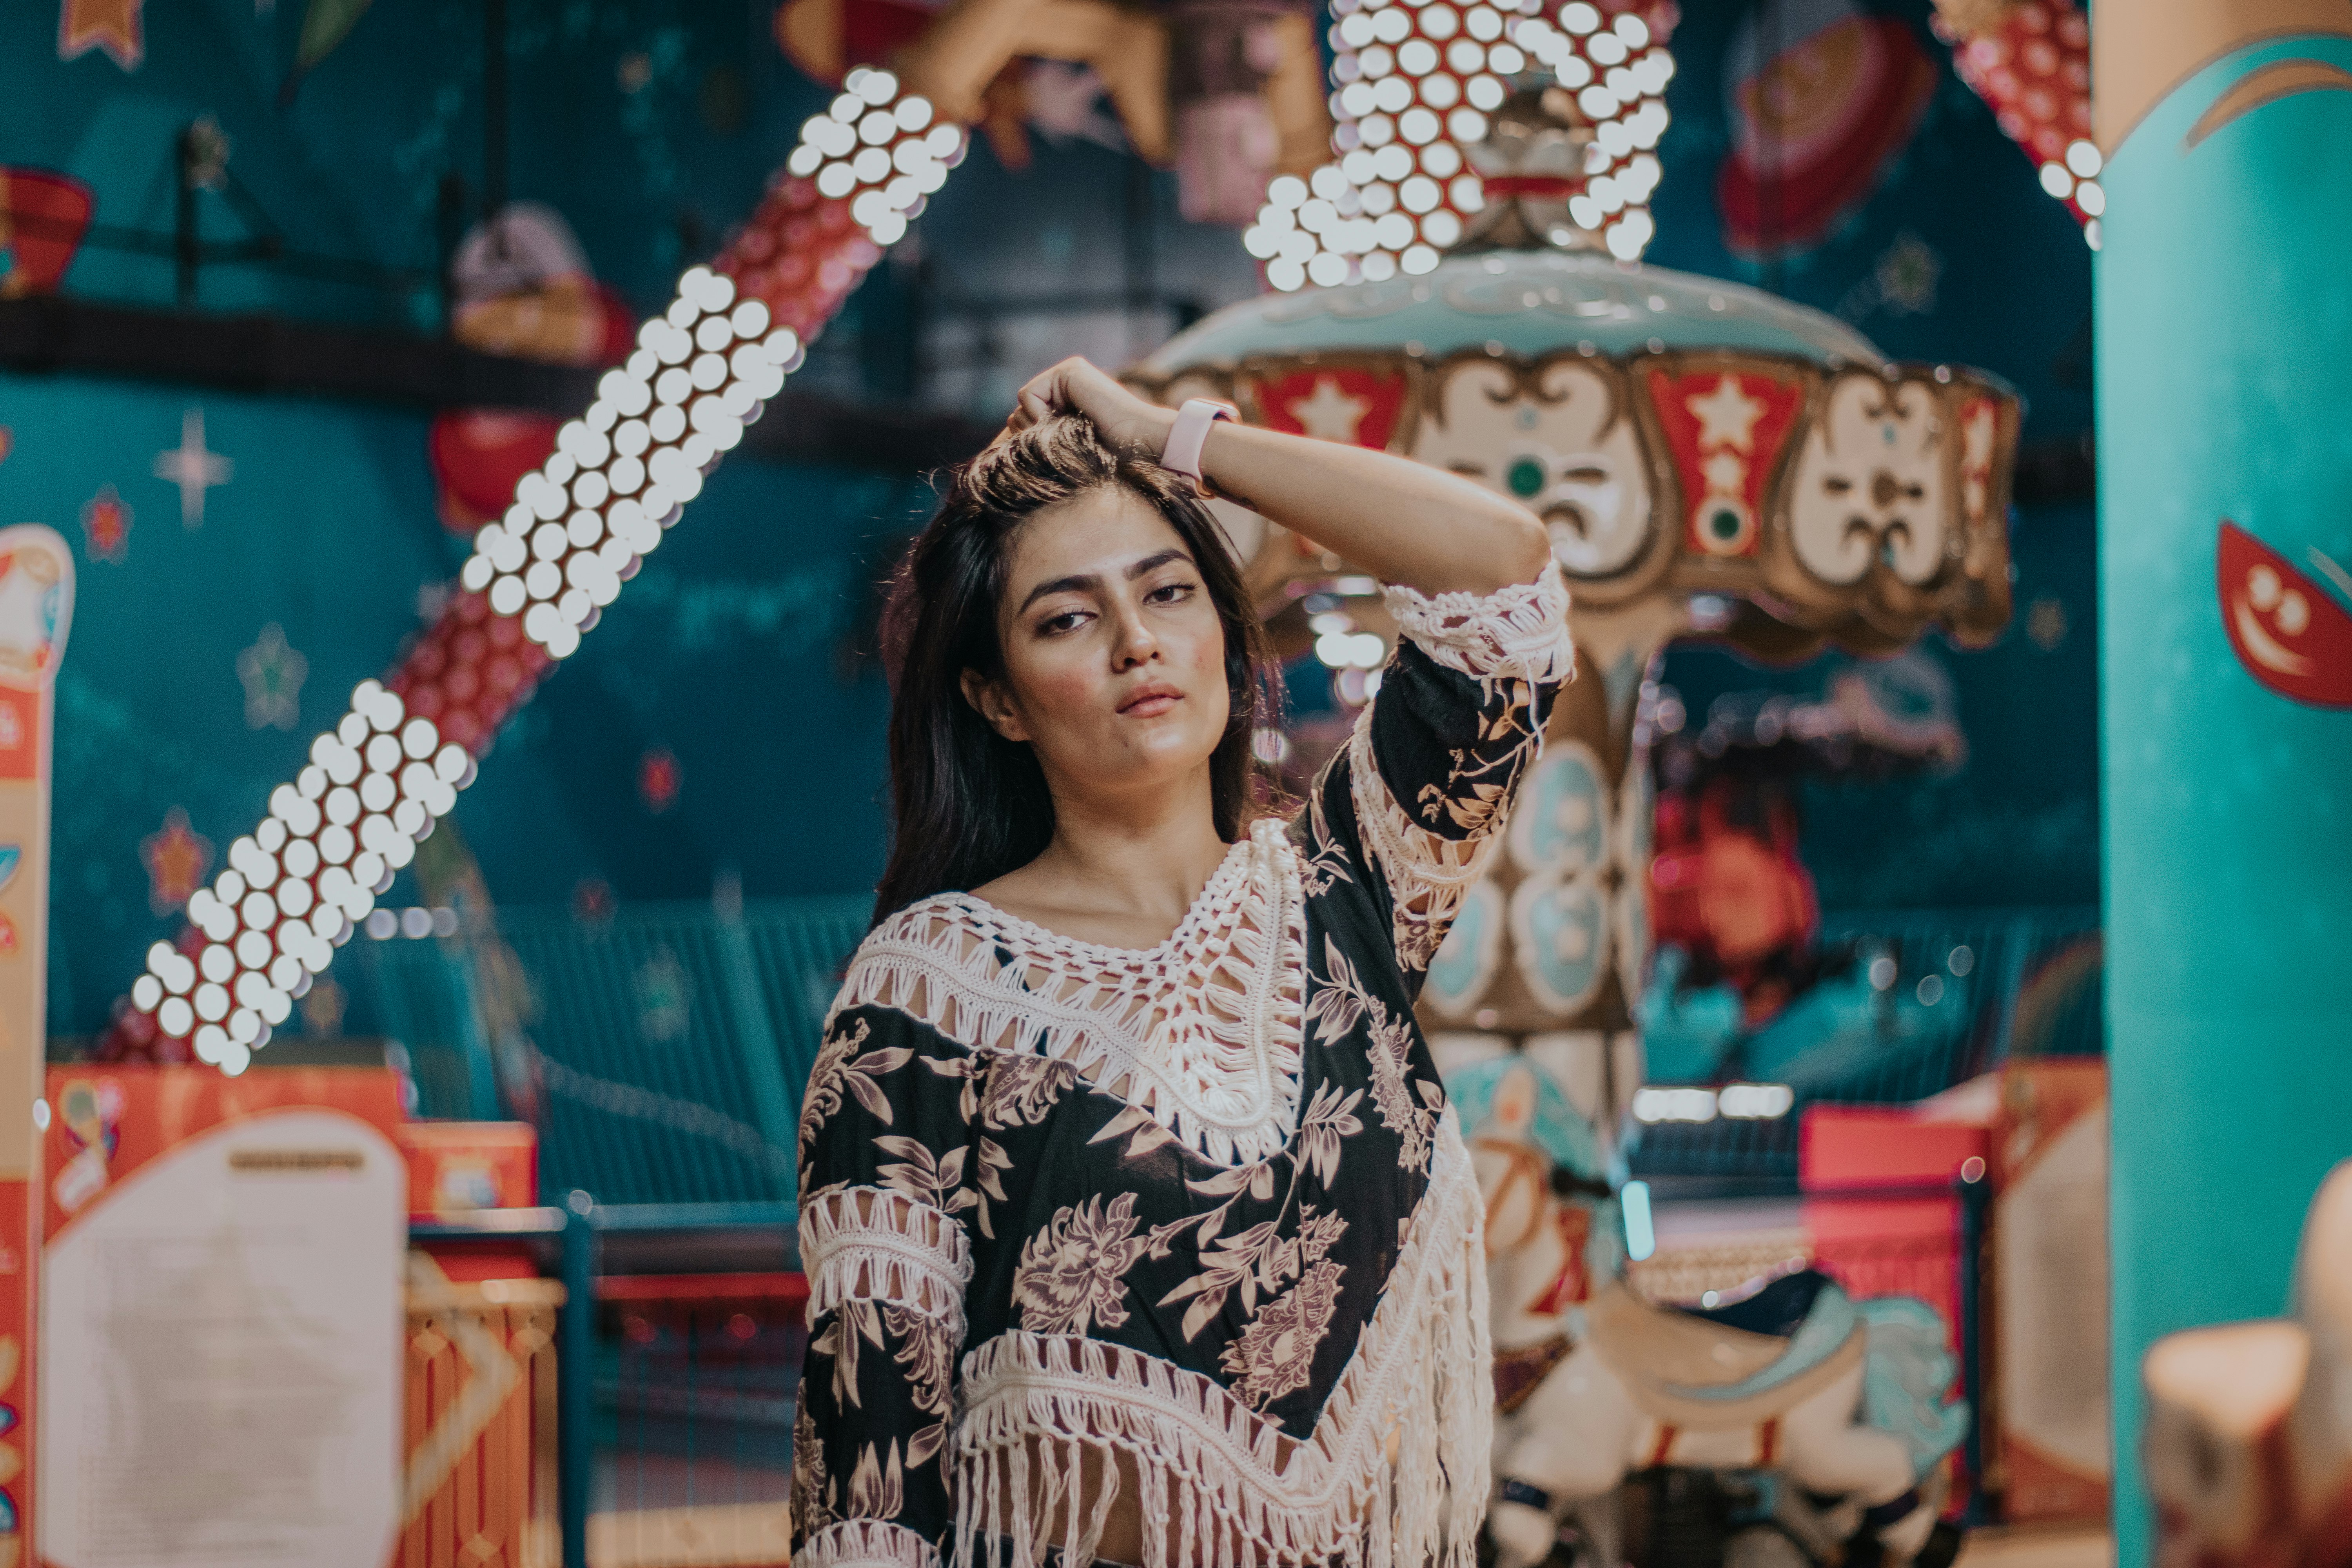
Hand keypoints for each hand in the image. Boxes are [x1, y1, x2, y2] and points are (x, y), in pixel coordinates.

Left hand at [1005, 357, 1175, 461]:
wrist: (1140, 444)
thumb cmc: (1110, 456)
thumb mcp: (1065, 450)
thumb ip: (1040, 441)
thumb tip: (1001, 449)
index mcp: (1066, 401)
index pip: (1025, 420)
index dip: (1025, 443)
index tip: (1035, 460)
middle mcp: (1064, 383)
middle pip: (1019, 415)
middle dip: (1031, 437)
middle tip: (1061, 444)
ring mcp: (1066, 374)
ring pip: (1020, 407)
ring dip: (1037, 430)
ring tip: (1067, 435)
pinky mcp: (1067, 372)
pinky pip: (1027, 396)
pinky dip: (1039, 416)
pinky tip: (1064, 422)